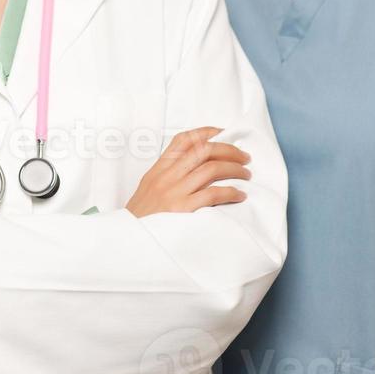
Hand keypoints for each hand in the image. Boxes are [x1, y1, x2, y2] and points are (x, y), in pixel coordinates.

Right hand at [125, 126, 250, 216]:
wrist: (129, 241)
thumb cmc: (140, 218)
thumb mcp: (148, 188)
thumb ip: (168, 175)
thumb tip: (196, 166)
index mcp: (158, 169)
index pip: (184, 140)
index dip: (207, 132)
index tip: (224, 133)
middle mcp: (166, 177)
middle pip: (203, 150)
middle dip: (229, 150)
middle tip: (244, 157)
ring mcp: (174, 192)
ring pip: (211, 169)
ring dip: (234, 169)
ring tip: (245, 175)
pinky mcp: (183, 210)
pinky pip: (213, 194)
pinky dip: (230, 192)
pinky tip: (238, 195)